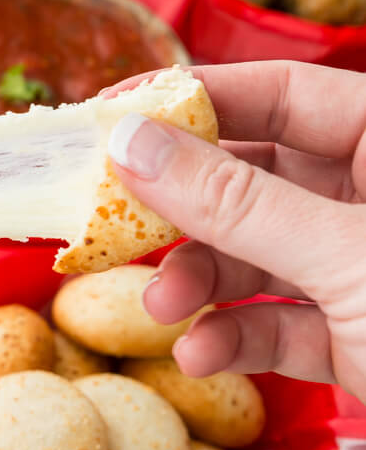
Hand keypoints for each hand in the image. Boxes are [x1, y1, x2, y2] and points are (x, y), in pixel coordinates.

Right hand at [106, 61, 365, 404]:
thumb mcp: (347, 259)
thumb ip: (237, 200)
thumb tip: (132, 142)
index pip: (276, 94)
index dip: (189, 102)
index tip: (108, 118)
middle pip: (253, 175)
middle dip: (183, 208)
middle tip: (111, 222)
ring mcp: (363, 267)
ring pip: (257, 251)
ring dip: (200, 279)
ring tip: (156, 308)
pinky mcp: (357, 334)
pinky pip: (280, 319)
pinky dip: (236, 335)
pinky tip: (202, 355)